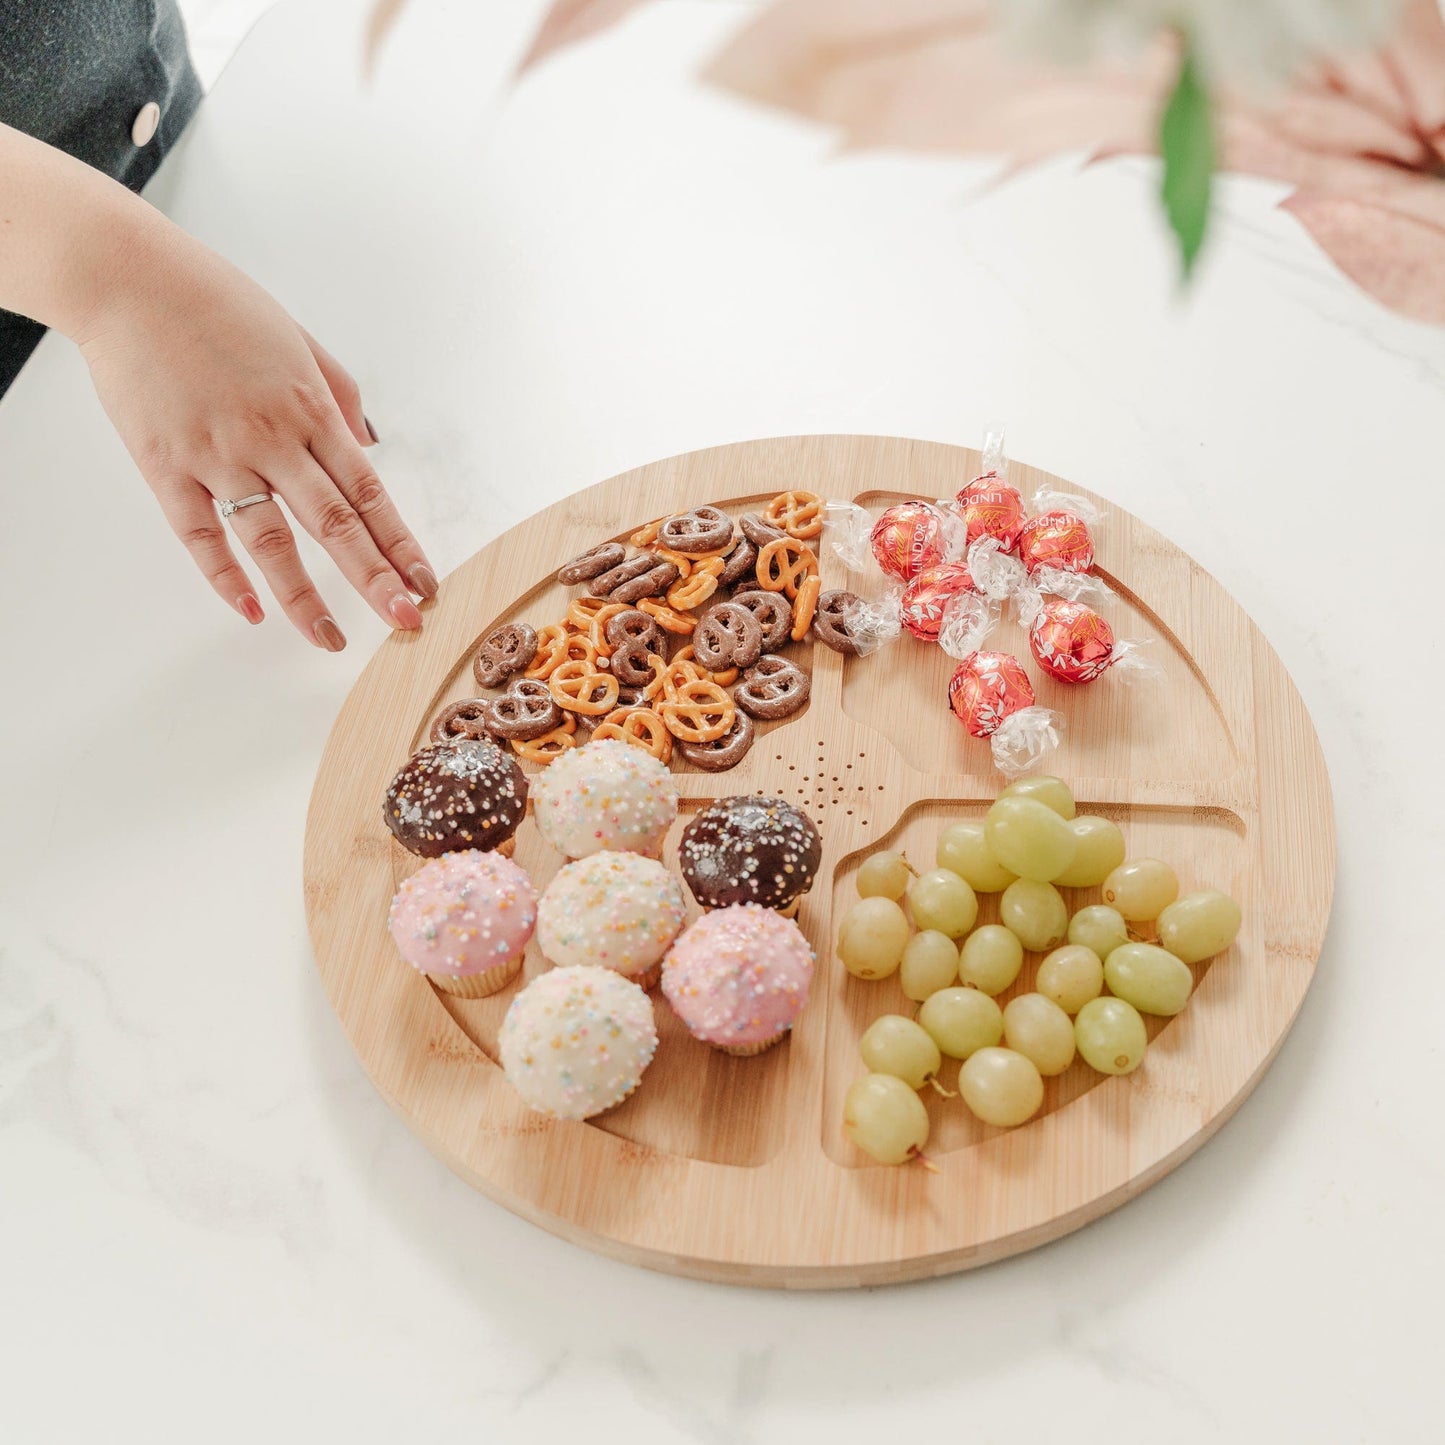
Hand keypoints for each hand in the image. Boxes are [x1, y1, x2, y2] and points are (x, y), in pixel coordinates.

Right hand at [74, 221, 435, 650]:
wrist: (129, 280)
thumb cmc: (217, 304)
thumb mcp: (299, 341)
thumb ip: (338, 397)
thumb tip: (366, 449)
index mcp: (309, 411)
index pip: (369, 493)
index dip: (400, 544)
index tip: (424, 583)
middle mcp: (270, 440)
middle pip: (335, 524)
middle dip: (375, 579)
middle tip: (405, 622)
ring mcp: (217, 456)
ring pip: (270, 541)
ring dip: (304, 597)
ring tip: (329, 638)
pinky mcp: (165, 466)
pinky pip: (199, 535)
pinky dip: (225, 576)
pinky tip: (252, 610)